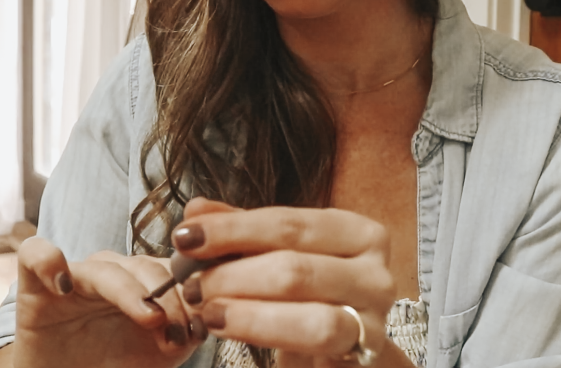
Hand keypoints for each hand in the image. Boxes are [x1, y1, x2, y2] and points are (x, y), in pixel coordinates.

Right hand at [10, 238, 205, 367]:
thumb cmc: (113, 365)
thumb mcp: (160, 353)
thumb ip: (185, 332)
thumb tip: (203, 319)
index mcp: (144, 280)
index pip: (174, 267)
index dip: (192, 286)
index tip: (207, 316)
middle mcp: (112, 271)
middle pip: (145, 266)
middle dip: (169, 296)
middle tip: (179, 329)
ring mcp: (75, 274)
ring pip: (106, 266)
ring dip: (131, 291)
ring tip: (149, 317)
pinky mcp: (33, 284)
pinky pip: (35, 253)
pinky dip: (48, 261)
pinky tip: (64, 286)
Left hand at [172, 198, 396, 367]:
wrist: (340, 352)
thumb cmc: (309, 297)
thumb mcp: (276, 256)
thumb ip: (241, 232)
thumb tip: (196, 210)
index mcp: (357, 232)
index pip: (289, 223)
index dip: (232, 229)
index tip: (185, 235)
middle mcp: (375, 270)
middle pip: (294, 267)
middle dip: (232, 275)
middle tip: (190, 283)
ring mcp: (374, 316)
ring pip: (309, 314)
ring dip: (246, 311)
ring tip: (206, 311)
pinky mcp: (364, 352)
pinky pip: (311, 342)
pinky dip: (262, 331)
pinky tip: (227, 328)